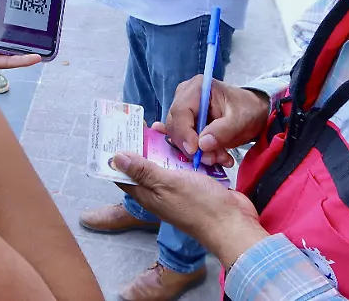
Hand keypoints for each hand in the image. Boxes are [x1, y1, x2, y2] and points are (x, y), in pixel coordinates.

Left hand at [113, 145, 268, 266]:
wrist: (233, 222)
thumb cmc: (199, 206)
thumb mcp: (167, 184)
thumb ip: (143, 170)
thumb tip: (116, 158)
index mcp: (148, 193)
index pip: (125, 173)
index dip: (120, 154)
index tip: (121, 133)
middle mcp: (161, 190)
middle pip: (148, 163)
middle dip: (148, 144)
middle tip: (152, 125)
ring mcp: (180, 187)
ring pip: (170, 161)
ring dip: (172, 147)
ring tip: (175, 130)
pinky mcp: (197, 183)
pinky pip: (189, 164)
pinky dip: (191, 153)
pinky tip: (194, 141)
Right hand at [163, 76, 270, 167]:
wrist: (252, 111)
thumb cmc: (247, 109)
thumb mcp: (241, 119)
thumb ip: (223, 131)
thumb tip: (202, 144)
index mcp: (197, 88)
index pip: (181, 111)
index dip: (184, 132)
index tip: (195, 151)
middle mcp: (185, 97)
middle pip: (176, 125)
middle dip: (192, 147)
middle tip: (213, 159)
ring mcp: (184, 111)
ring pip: (179, 137)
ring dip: (198, 153)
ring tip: (220, 158)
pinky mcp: (186, 125)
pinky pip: (184, 142)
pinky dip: (199, 153)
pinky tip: (216, 156)